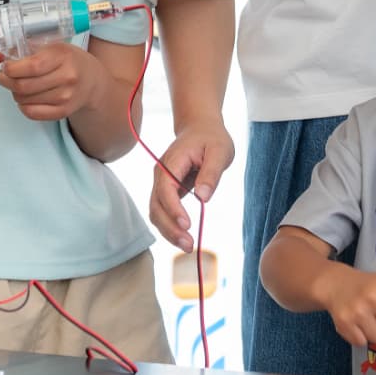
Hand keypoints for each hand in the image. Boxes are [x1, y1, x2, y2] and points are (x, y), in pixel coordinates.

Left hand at [0, 42, 102, 122]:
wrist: (92, 80)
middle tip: (4, 76)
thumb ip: (22, 49)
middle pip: (24, 86)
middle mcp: (67, 77)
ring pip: (24, 100)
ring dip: (14, 93)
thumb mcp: (50, 47)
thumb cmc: (67, 60)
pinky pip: (31, 113)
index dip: (11, 68)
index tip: (5, 66)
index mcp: (63, 56)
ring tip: (19, 85)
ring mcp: (66, 97)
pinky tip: (26, 97)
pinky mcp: (63, 112)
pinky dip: (22, 105)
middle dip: (6, 81)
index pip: (31, 66)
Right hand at [149, 123, 233, 250]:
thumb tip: (203, 197)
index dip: (173, 209)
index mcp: (172, 162)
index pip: (165, 189)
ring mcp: (161, 184)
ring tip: (188, 246)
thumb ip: (211, 173)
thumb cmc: (212, 138)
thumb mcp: (220, 151)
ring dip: (168, 232)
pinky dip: (170, 227)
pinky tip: (183, 238)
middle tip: (189, 245)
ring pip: (156, 213)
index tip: (187, 225)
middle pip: (156, 206)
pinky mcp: (166, 192)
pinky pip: (163, 213)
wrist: (200, 128)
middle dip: (170, 228)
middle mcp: (160, 174)